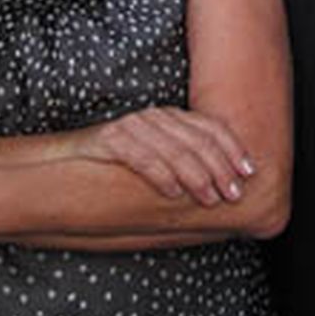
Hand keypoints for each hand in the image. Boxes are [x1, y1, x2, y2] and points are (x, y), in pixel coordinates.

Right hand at [78, 107, 254, 205]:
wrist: (65, 159)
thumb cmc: (118, 164)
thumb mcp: (158, 157)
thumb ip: (186, 162)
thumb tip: (223, 184)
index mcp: (171, 117)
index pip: (211, 128)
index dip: (233, 150)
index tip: (249, 172)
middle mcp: (155, 117)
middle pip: (197, 141)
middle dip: (220, 169)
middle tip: (232, 194)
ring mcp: (132, 126)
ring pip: (174, 150)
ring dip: (196, 177)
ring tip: (209, 198)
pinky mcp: (110, 140)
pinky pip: (142, 157)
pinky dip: (161, 176)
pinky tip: (173, 194)